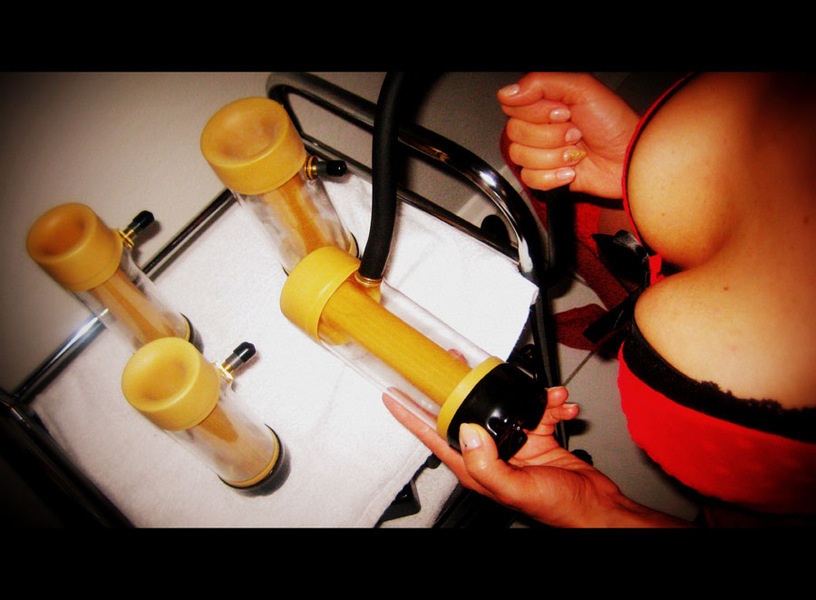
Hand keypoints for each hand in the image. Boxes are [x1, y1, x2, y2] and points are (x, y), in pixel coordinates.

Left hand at [383, 385, 689, 526]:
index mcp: (475, 466)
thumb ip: (487, 463)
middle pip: (466, 411)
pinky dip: (551, 403)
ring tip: (547, 396)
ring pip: (507, 404)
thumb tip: (468, 431)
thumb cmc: (557, 509)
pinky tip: (561, 406)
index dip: (410, 416)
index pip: (434, 437)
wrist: (595, 508)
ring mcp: (513, 442)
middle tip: (456, 362)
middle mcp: (490, 452)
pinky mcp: (536, 435)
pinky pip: (537, 408)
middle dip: (464, 386)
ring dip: (527, 395)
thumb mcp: (516, 488)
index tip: (393, 396)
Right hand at [498, 72, 639, 198]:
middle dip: (550, 136)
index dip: (536, 113)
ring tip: (576, 153)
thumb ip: (541, 82)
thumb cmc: (615, 124)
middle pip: (515, 133)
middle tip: (575, 133)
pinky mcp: (546, 176)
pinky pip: (530, 178)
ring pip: (521, 157)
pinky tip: (571, 170)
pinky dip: (553, 177)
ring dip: (554, 157)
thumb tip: (508, 93)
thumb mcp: (582, 88)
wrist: (630, 160)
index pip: (513, 107)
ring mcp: (543, 153)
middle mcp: (541, 126)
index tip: (563, 112)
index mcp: (545, 102)